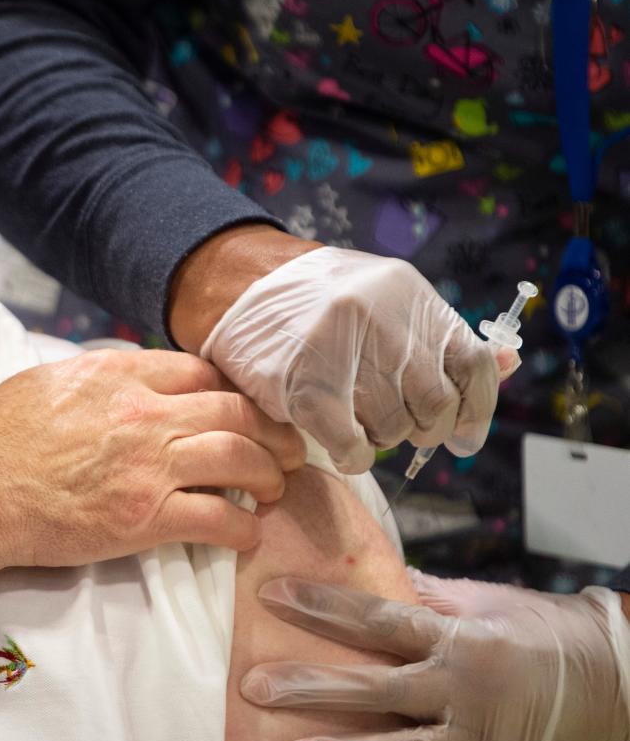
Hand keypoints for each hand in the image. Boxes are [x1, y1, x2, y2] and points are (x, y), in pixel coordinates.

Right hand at [0, 348, 306, 566]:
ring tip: (274, 488)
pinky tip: (248, 533)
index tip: (244, 411)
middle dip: (272, 431)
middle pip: (237, 411)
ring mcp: (149, 466)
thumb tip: (132, 379)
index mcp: (119, 375)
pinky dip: (245, 529)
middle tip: (285, 450)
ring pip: (241, 458)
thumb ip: (101, 377)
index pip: (203, 372)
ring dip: (270, 475)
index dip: (234, 391)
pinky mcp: (146, 518)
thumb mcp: (48, 382)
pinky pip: (219, 520)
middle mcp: (144, 414)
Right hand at [199, 241, 499, 472]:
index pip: (471, 362)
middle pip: (434, 404)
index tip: (462, 435)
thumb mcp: (382, 302)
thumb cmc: (311, 303)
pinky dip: (353, 455)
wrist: (232, 285)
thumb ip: (437, 336)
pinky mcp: (305, 386)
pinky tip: (340, 443)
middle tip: (388, 421)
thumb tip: (508, 367)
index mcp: (408, 292)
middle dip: (418, 426)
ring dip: (378, 438)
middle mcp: (381, 317)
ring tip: (353, 420)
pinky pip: (354, 446)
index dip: (474, 407)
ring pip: (394, 428)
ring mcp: (341, 350)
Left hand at [239, 573, 629, 740]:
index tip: (271, 594)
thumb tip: (363, 573)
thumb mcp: (482, 600)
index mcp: (457, 637)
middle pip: (376, 688)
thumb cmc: (543, 630)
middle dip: (312, 688)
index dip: (322, 606)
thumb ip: (420, 596)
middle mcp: (464, 690)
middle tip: (256, 688)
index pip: (376, 617)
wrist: (617, 679)